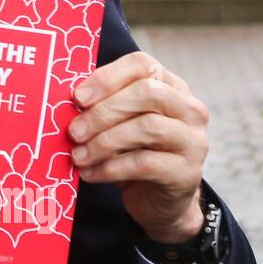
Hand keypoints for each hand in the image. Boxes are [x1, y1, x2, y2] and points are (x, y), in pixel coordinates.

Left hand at [68, 51, 208, 242]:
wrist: (157, 199)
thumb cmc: (132, 152)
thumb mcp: (117, 123)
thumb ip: (101, 106)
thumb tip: (68, 101)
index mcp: (170, 86)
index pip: (142, 64)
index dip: (107, 78)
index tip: (77, 97)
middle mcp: (189, 109)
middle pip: (147, 93)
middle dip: (103, 112)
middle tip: (74, 131)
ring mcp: (194, 140)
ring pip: (147, 127)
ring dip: (104, 142)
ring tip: (78, 156)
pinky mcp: (187, 172)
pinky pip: (145, 163)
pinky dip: (111, 168)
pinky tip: (90, 174)